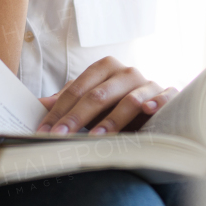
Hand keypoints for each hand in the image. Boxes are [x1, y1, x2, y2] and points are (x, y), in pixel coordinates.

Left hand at [36, 57, 178, 135]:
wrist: (151, 105)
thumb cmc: (115, 104)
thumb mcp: (90, 101)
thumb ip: (67, 101)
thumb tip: (38, 104)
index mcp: (105, 68)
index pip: (77, 89)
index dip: (58, 110)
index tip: (43, 131)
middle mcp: (126, 72)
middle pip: (98, 94)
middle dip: (77, 118)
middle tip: (59, 136)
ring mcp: (147, 83)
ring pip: (129, 100)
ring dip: (112, 120)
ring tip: (95, 137)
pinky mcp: (167, 95)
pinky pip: (164, 97)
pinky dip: (156, 103)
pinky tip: (148, 111)